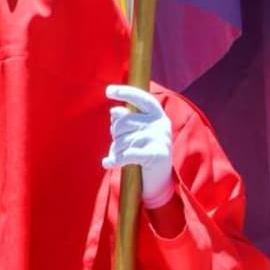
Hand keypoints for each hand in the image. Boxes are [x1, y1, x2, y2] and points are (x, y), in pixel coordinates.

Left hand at [102, 84, 173, 208]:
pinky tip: (108, 163)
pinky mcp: (156, 155)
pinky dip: (114, 160)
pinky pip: (126, 155)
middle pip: (123, 122)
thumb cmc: (145, 151)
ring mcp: (160, 139)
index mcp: (157, 114)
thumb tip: (114, 111)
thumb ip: (126, 119)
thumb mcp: (137, 133)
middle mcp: (160, 123)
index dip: (125, 92)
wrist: (160, 179)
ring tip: (118, 156)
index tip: (108, 90)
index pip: (141, 98)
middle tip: (117, 144)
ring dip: (115, 151)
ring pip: (122, 141)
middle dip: (114, 134)